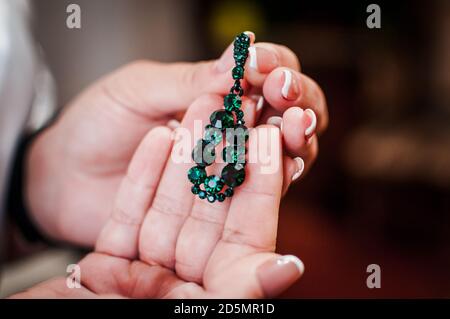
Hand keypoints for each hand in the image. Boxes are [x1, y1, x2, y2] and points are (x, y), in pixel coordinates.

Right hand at [12, 95, 303, 297]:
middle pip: (211, 209)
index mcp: (212, 292)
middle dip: (223, 157)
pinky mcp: (111, 256)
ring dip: (186, 155)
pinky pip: (131, 210)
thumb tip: (291, 268)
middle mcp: (184, 278)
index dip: (261, 182)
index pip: (248, 229)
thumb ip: (241, 288)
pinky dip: (143, 174)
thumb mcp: (194, 308)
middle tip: (236, 110)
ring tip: (198, 109)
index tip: (270, 137)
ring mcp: (147, 264)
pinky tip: (158, 136)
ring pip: (173, 201)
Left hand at [26, 33, 327, 245]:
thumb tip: (238, 60)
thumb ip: (187, 81)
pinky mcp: (225, 204)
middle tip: (284, 94)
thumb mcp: (138, 90)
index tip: (262, 65)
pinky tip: (286, 163)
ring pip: (286, 149)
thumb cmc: (99, 123)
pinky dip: (280, 173)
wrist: (67, 175)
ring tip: (292, 125)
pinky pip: (263, 189)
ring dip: (298, 135)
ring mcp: (233, 167)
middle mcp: (233, 129)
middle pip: (288, 111)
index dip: (274, 65)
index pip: (264, 73)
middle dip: (298, 98)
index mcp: (215, 92)